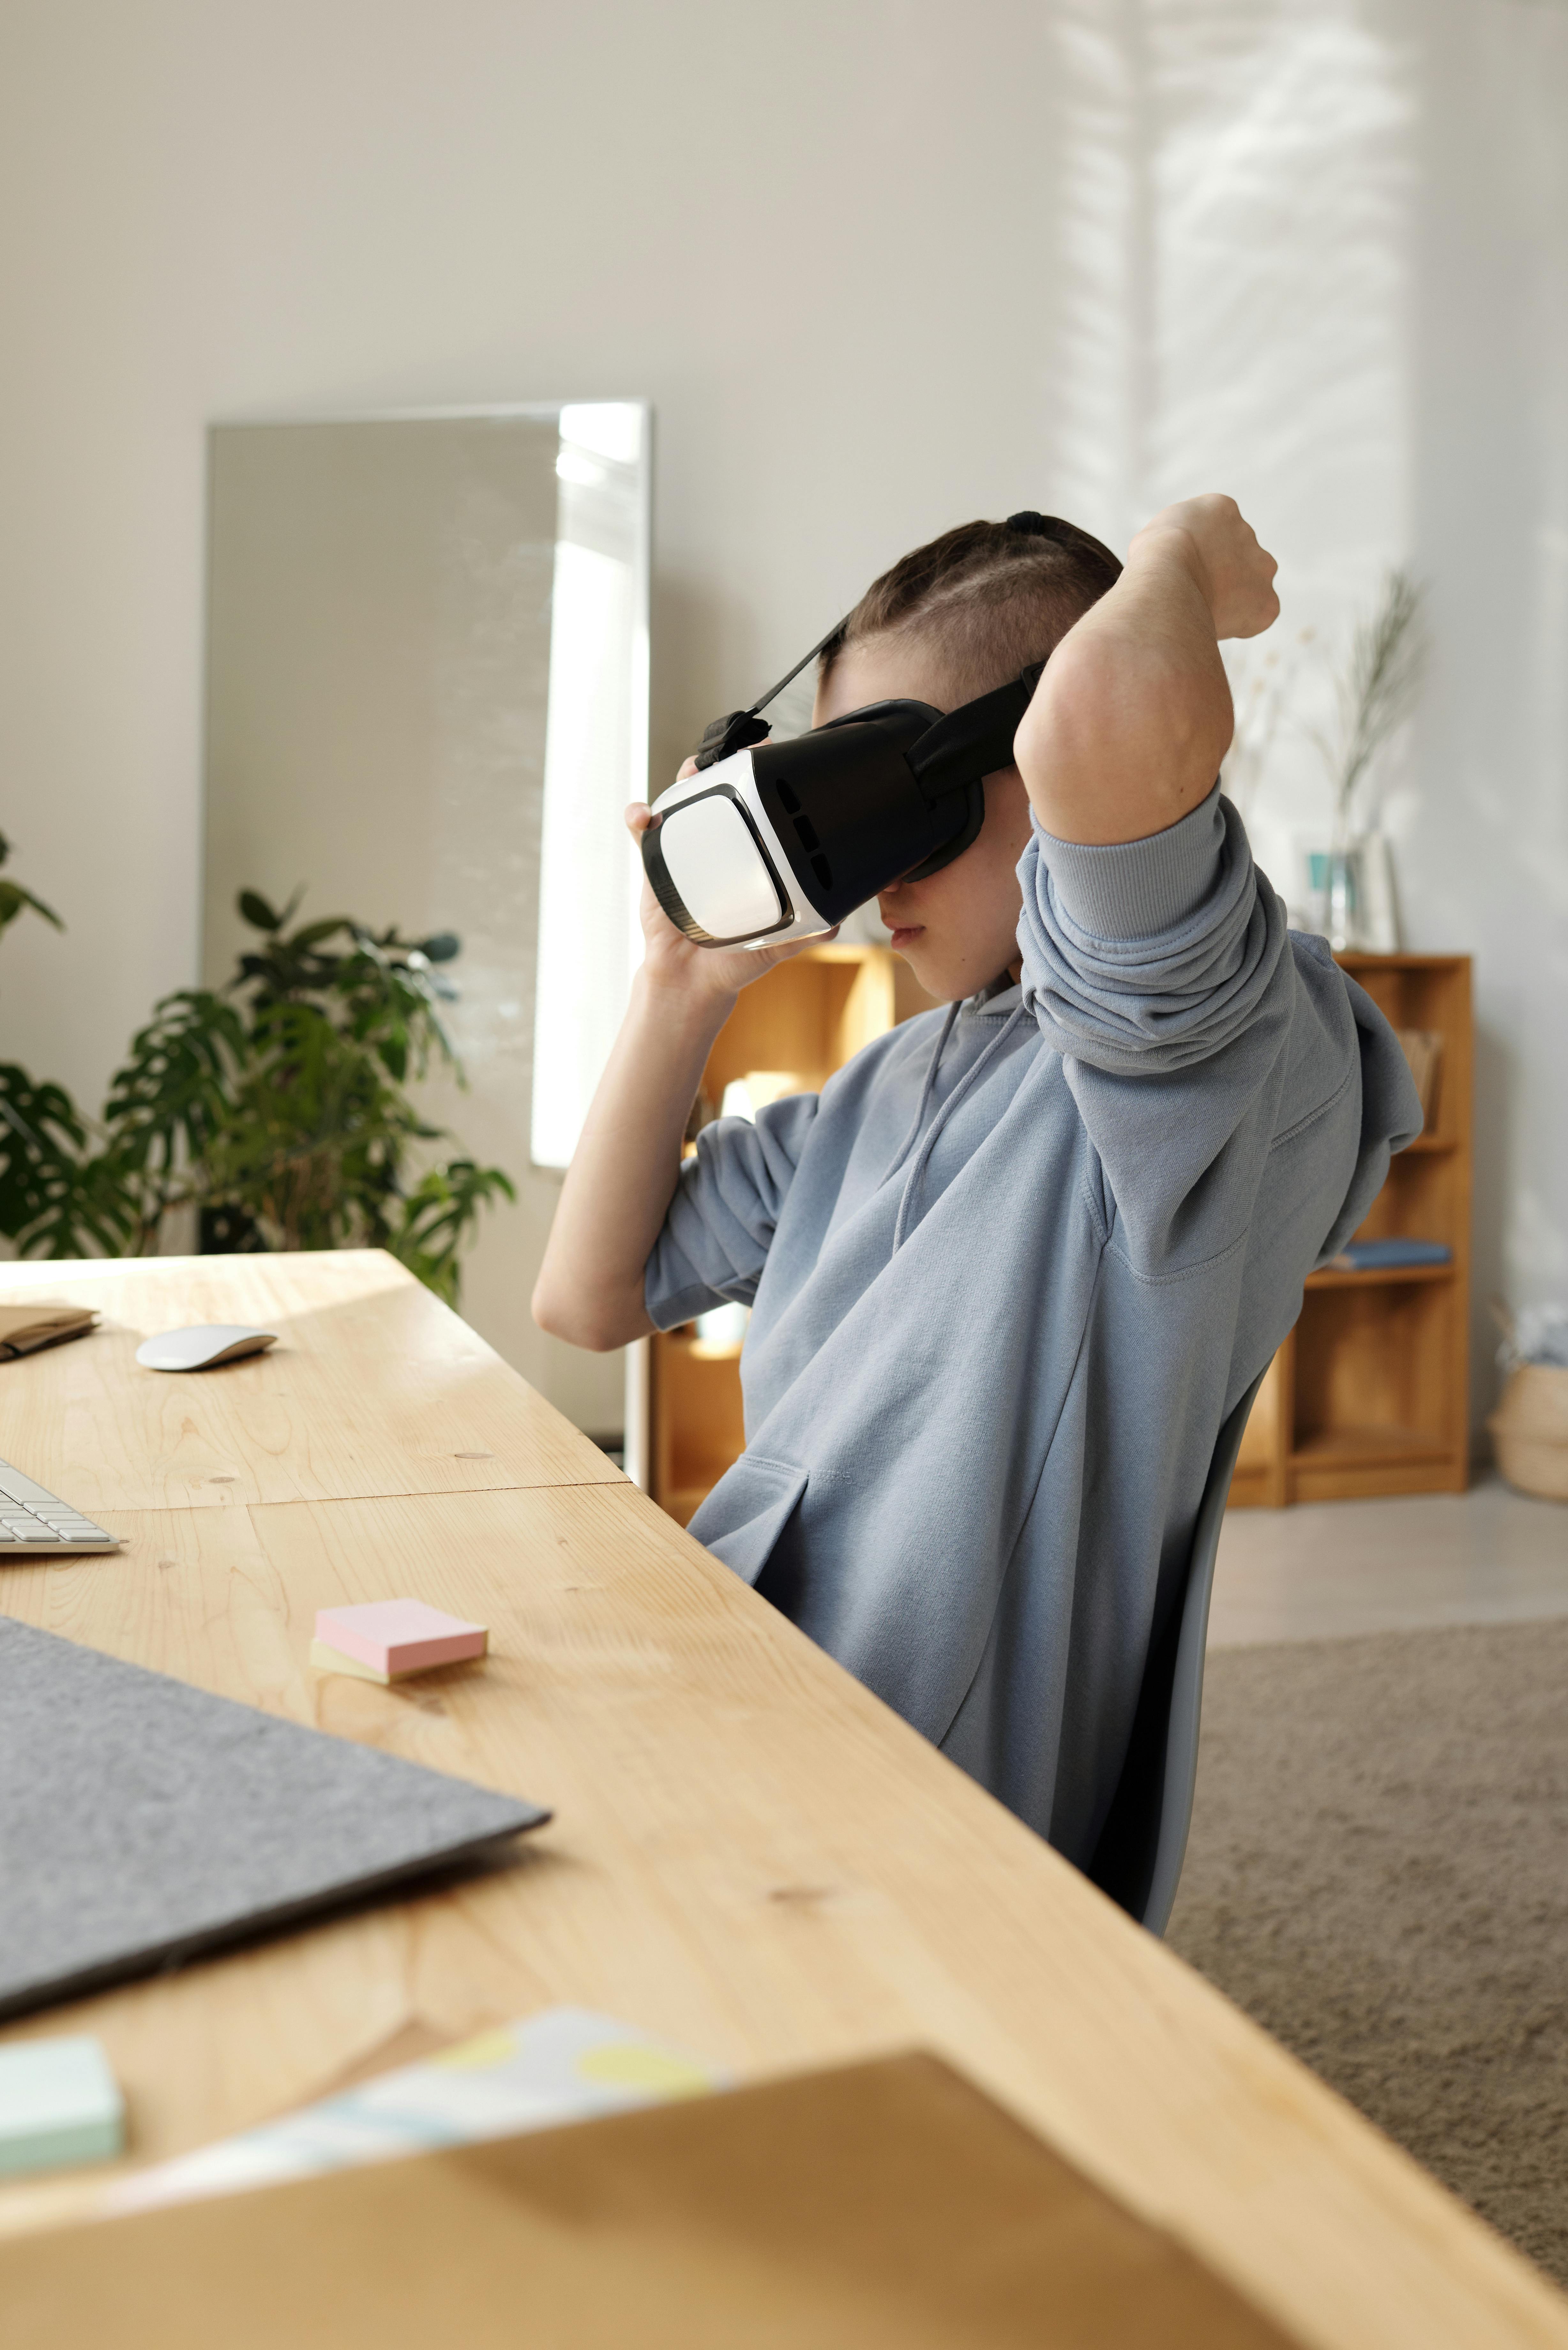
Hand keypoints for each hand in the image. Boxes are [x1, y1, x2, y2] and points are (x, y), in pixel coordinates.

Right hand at [627, 759, 831, 1007]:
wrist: (696, 980)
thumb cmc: (736, 955)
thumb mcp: (778, 942)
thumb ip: (807, 931)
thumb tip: (837, 921)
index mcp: (750, 855)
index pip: (759, 806)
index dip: (765, 777)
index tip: (775, 755)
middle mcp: (718, 844)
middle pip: (720, 790)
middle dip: (726, 762)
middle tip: (738, 750)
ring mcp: (685, 849)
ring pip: (682, 799)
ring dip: (685, 777)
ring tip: (694, 767)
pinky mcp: (656, 863)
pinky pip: (642, 833)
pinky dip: (638, 817)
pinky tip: (642, 814)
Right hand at [1130, 495, 1279, 639]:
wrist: (1167, 582)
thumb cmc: (1151, 563)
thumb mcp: (1157, 535)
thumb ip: (1176, 541)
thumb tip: (1172, 560)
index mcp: (1221, 509)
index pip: (1216, 535)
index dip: (1198, 558)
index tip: (1184, 573)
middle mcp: (1247, 532)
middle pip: (1236, 559)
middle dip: (1220, 577)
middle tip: (1193, 595)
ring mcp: (1262, 567)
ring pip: (1251, 586)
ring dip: (1232, 599)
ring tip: (1202, 611)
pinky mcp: (1267, 602)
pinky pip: (1258, 616)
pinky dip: (1240, 624)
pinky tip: (1216, 624)